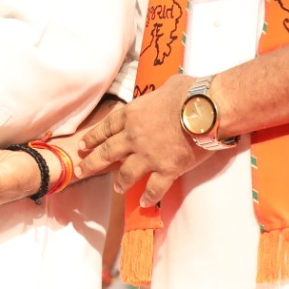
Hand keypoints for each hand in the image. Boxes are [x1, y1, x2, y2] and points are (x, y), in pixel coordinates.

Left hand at [77, 73, 209, 205]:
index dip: (93, 137)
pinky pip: (154, 188)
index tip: (83, 145)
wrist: (206, 111)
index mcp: (132, 114)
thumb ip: (159, 95)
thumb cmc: (190, 93)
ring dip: (120, 182)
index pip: (106, 128)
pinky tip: (144, 202)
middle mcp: (134, 136)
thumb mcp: (167, 86)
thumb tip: (165, 93)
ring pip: (126, 174)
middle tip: (82, 170)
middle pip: (106, 152)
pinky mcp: (167, 170)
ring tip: (117, 188)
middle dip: (92, 163)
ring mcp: (149, 155)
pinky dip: (148, 197)